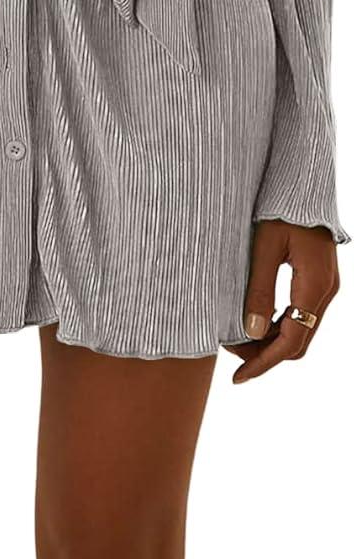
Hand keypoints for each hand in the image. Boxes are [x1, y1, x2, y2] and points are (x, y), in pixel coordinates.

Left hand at [223, 220, 339, 382]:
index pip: (291, 342)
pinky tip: (254, 318)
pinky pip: (301, 313)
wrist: (302, 182)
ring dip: (271, 339)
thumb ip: (258, 290)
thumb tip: (249, 333)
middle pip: (298, 342)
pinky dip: (278, 323)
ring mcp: (325, 285)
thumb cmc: (280, 206)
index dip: (263, 363)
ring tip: (237, 337)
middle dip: (265, 354)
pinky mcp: (319, 279)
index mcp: (315, 286)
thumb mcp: (263, 247)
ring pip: (300, 329)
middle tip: (232, 356)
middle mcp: (325, 291)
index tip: (238, 377)